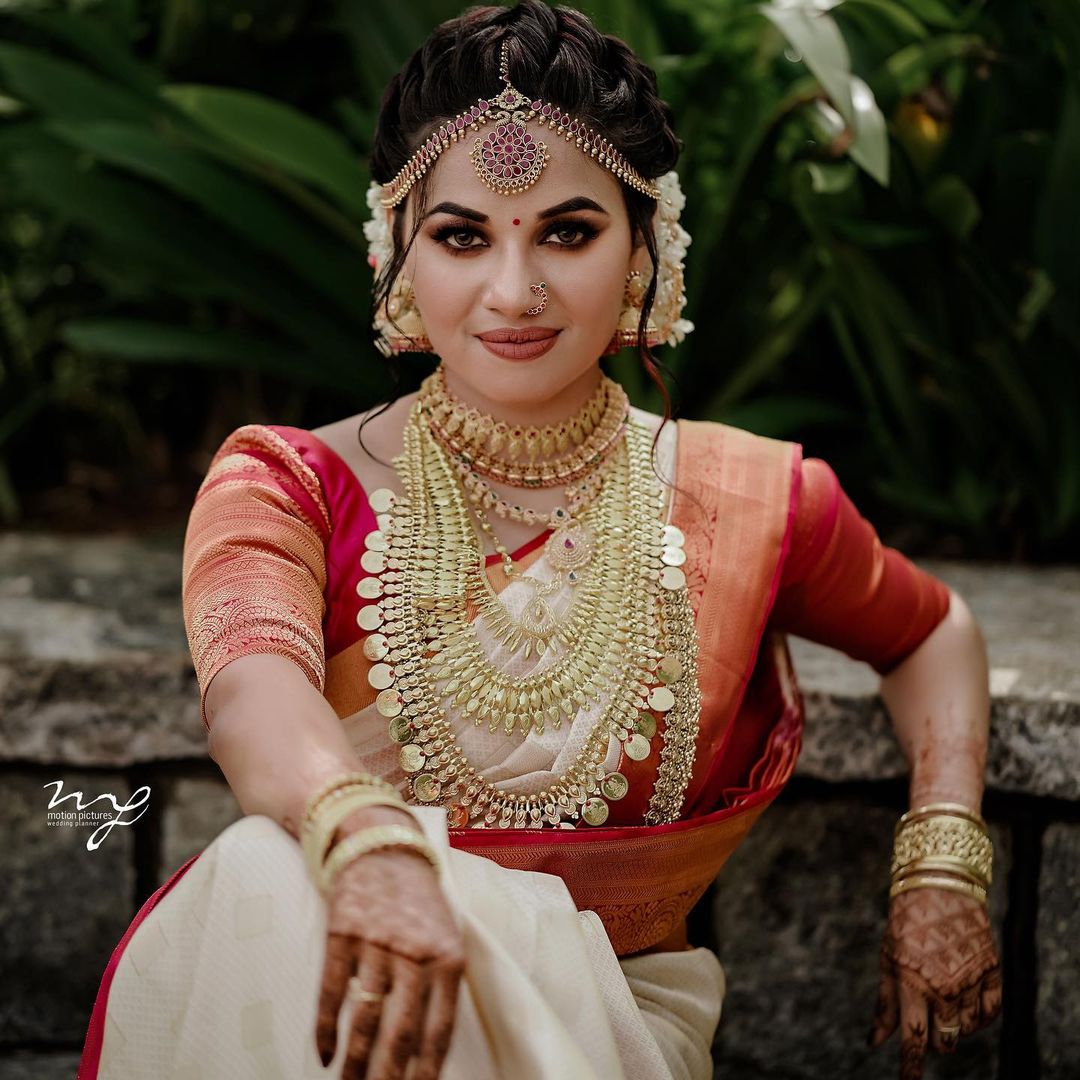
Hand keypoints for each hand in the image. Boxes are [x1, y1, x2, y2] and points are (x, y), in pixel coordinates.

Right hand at [314, 806, 464, 1079]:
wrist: (381, 845)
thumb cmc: (418, 902)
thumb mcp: (445, 935)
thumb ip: (441, 984)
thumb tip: (430, 1049)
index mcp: (447, 956)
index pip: (440, 1027)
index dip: (428, 1068)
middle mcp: (414, 951)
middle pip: (400, 1030)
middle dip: (389, 1076)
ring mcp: (376, 942)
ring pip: (365, 1016)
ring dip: (355, 1061)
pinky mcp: (342, 933)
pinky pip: (333, 990)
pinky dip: (326, 1028)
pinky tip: (323, 1054)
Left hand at [868, 886, 1001, 1078]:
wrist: (939, 885)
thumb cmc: (906, 924)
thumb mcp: (888, 959)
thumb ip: (885, 1004)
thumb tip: (874, 1041)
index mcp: (912, 981)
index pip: (913, 1037)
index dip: (911, 1065)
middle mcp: (943, 985)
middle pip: (944, 1040)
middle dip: (936, 1040)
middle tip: (929, 1019)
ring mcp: (970, 978)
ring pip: (967, 1029)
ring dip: (956, 1025)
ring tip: (945, 998)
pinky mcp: (992, 970)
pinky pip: (992, 1012)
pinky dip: (981, 1016)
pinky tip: (968, 1005)